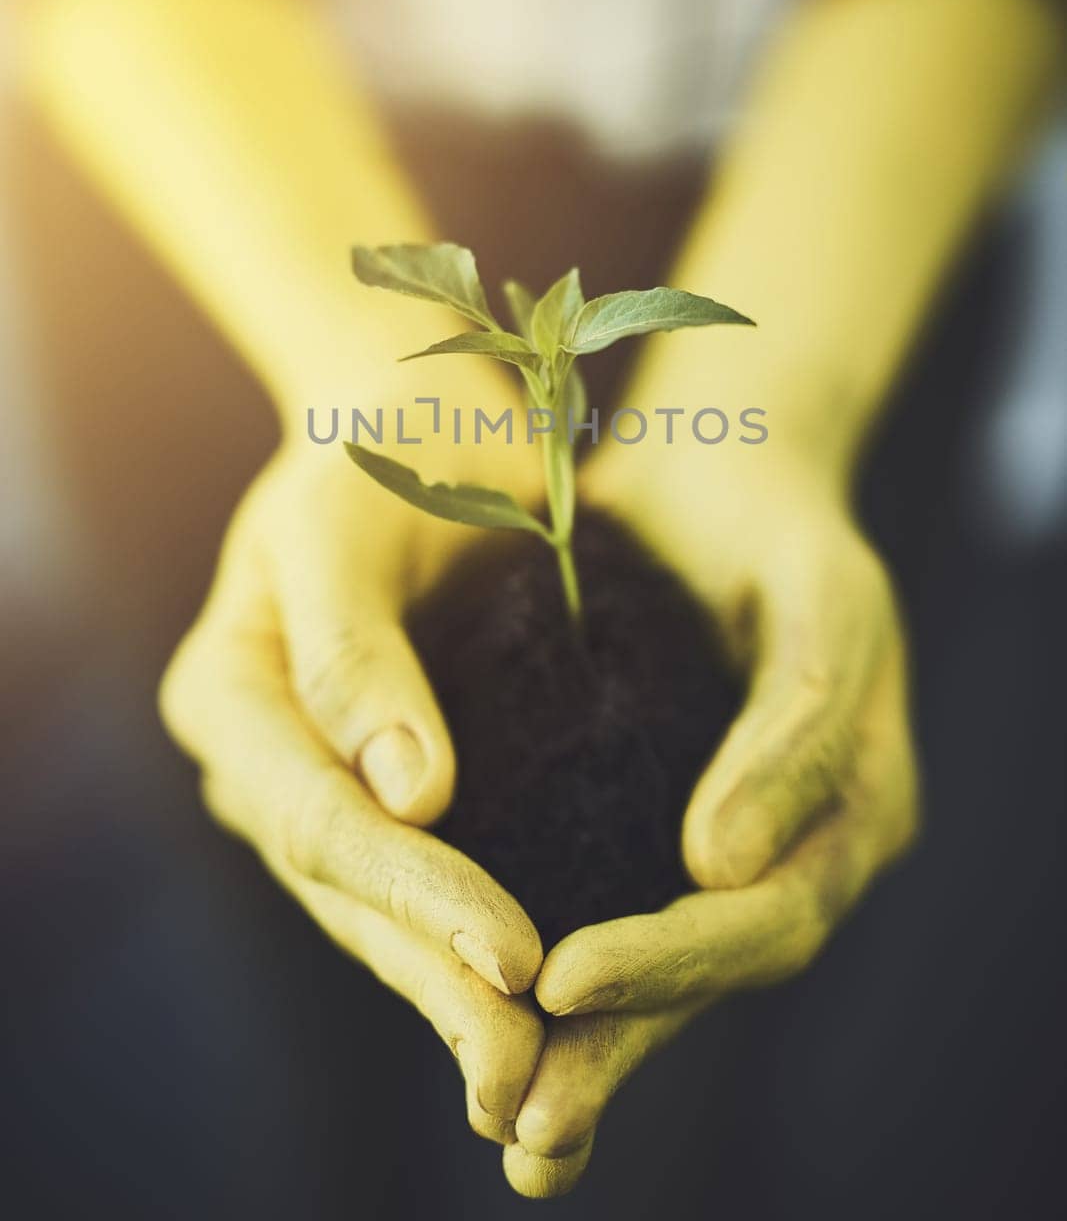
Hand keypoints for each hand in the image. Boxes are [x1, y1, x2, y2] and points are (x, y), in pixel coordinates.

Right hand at [160, 364, 545, 1146]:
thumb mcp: (347, 520)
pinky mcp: (400, 792)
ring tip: (539, 1086)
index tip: (515, 956)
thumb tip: (408, 793)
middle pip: (351, 890)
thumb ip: (352, 649)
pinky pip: (433, 882)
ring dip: (457, 1002)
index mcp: (229, 696)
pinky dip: (477, 951)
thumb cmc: (379, 450)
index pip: (319, 816)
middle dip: (437, 984)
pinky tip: (553, 1020)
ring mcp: (326, 786)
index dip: (414, 891)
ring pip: (386, 912)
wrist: (417, 433)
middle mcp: (266, 761)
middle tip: (530, 1078)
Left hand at [503, 441, 919, 1195]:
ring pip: (660, 962)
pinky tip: (477, 1013)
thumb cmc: (777, 522)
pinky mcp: (647, 816)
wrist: (722, 472)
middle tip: (524, 1124)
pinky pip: (607, 904)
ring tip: (504, 1126)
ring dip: (587, 1045)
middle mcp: (796, 842)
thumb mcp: (818, 598)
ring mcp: (727, 837)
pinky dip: (549, 967)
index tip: (566, 979)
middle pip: (714, 971)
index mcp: (857, 804)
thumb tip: (722, 866)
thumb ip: (797, 725)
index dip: (678, 957)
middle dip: (623, 1043)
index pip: (774, 914)